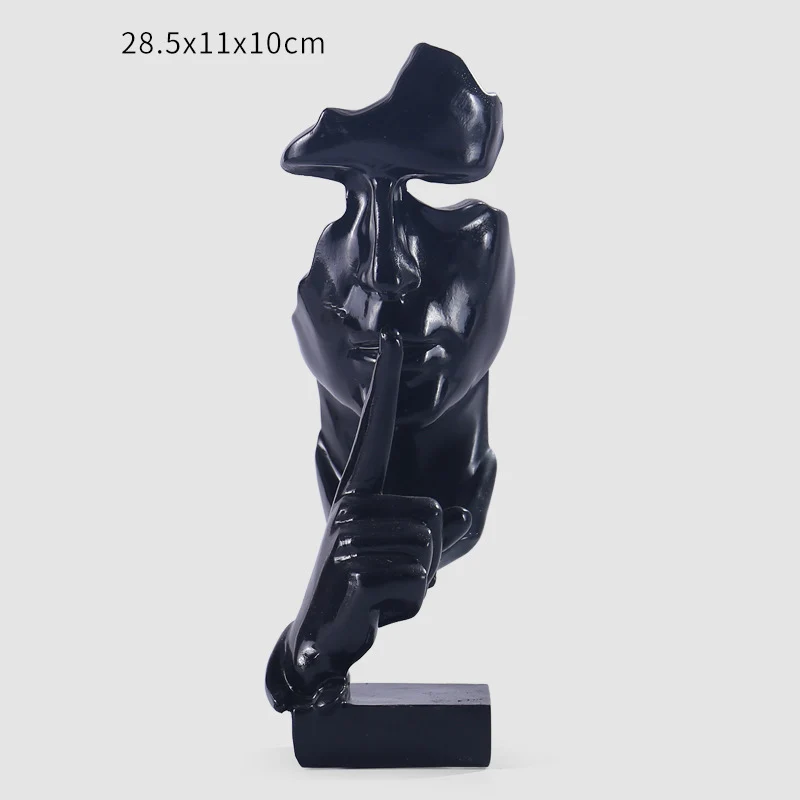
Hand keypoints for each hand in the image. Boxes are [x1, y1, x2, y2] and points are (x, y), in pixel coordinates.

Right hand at [266, 330, 469, 710]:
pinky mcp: (355, 571)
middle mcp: (349, 506)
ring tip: (383, 591)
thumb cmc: (360, 588)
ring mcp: (348, 537)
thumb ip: (415, 528)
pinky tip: (377, 609)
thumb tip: (436, 503)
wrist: (320, 638)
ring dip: (418, 583)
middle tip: (392, 579)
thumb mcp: (389, 553)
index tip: (391, 340)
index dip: (385, 386)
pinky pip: (417, 581)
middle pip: (433, 516)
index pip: (375, 430)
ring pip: (428, 549)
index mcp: (357, 493)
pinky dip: (409, 605)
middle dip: (428, 561)